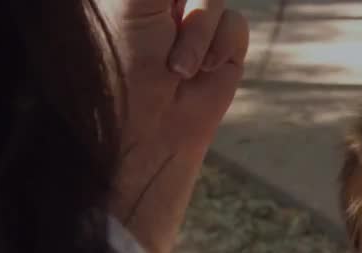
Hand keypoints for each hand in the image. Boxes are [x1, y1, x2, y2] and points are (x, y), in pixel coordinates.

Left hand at [97, 0, 249, 252]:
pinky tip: (201, 73)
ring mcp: (193, 24)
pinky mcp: (222, 48)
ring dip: (200, 30)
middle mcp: (161, 3)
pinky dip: (221, 48)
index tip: (168, 8)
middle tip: (170, 26)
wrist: (150, 130)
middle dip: (189, 9)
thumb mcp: (136, 1)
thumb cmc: (125, 66)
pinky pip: (236, 25)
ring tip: (179, 68)